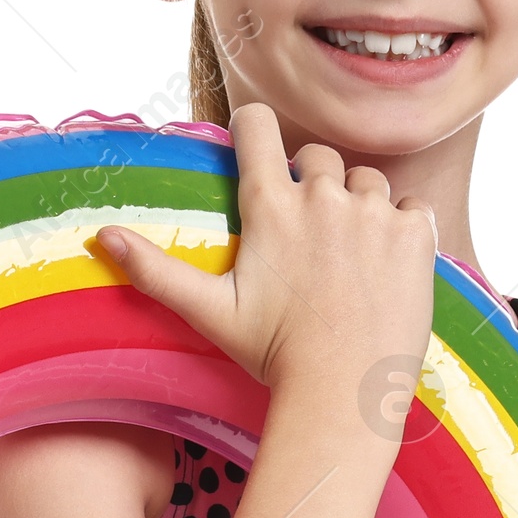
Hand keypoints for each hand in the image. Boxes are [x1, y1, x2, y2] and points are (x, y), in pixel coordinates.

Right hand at [94, 103, 436, 426]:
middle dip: (313, 185)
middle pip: (318, 155)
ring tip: (349, 261)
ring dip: (359, 208)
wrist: (344, 393)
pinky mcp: (415, 233)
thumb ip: (156, 269)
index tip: (258, 146)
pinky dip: (402, 230)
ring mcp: (373, 212)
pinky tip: (385, 269)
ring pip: (367, 182)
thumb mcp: (211, 312)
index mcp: (270, 206)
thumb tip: (102, 235)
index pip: (257, 124)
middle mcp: (323, 196)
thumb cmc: (274, 355)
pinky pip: (412, 207)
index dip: (254, 127)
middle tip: (310, 242)